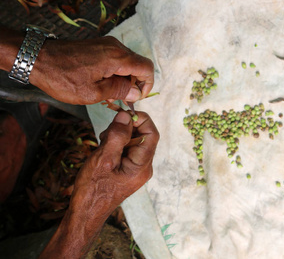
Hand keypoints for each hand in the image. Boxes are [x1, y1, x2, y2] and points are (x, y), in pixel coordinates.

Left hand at [30, 36, 153, 104]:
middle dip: (133, 84)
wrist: (36, 58)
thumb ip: (118, 91)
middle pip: (137, 65)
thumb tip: (136, 93)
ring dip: (122, 80)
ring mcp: (106, 45)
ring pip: (126, 63)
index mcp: (117, 57)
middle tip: (119, 99)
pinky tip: (100, 84)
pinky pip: (115, 60)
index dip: (147, 85)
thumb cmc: (62, 77)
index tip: (136, 98)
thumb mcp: (92, 92)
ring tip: (107, 94)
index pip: (146, 68)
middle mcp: (115, 47)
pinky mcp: (98, 46)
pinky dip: (114, 73)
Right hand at [40, 110, 158, 257]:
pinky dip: (115, 144)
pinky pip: (126, 149)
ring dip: (118, 136)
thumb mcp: (103, 159)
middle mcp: (144, 167)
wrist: (86, 212)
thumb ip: (117, 136)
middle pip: (143, 136)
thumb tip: (126, 116)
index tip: (122, 115)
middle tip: (106, 133)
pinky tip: (103, 150)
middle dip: (125, 128)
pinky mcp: (128, 169)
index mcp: (142, 165)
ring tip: (102, 144)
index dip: (140, 120)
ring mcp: (136, 169)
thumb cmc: (93, 189)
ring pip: (133, 141)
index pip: (152, 134)